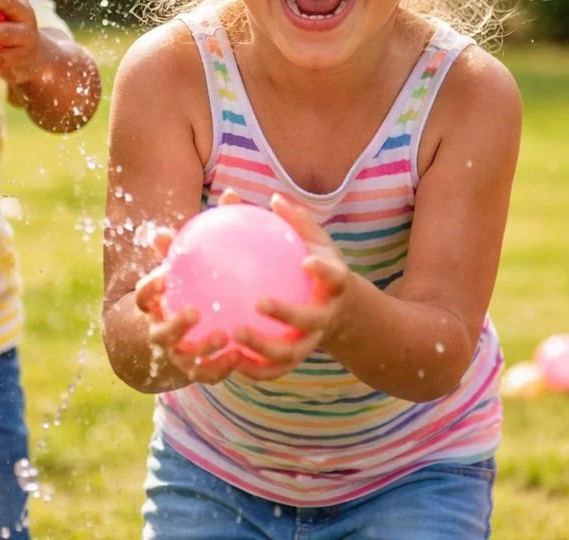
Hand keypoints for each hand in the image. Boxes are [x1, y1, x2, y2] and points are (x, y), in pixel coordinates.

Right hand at [133, 227, 245, 385]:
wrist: (194, 326)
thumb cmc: (201, 279)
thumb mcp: (201, 258)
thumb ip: (213, 232)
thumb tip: (232, 195)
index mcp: (156, 303)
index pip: (143, 296)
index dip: (147, 288)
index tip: (162, 275)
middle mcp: (161, 330)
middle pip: (159, 332)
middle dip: (173, 325)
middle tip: (193, 311)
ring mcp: (178, 353)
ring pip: (184, 357)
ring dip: (202, 349)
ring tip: (225, 335)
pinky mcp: (197, 370)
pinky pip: (208, 373)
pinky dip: (221, 367)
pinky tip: (242, 355)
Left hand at [226, 192, 351, 381]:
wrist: (341, 312)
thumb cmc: (318, 267)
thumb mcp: (316, 244)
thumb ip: (297, 222)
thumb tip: (273, 197)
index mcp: (335, 286)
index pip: (335, 278)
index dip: (323, 272)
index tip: (306, 262)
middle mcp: (326, 317)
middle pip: (310, 321)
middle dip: (287, 314)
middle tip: (259, 301)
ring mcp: (312, 343)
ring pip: (290, 353)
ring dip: (263, 347)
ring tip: (234, 333)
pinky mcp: (296, 359)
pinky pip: (273, 370)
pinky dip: (253, 369)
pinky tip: (227, 359)